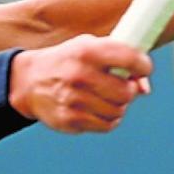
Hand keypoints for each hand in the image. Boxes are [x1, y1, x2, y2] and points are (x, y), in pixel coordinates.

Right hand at [7, 35, 151, 133]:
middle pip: (126, 92)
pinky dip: (109, 119)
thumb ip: (120, 61)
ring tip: (106, 97)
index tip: (143, 68)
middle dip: (128, 90)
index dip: (143, 65)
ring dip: (117, 105)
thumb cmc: (68, 62)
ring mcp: (74, 100)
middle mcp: (80, 74)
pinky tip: (99, 109)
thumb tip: (144, 89)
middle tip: (120, 85)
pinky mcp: (70, 120)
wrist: (29, 82)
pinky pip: (107, 125)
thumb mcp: (89, 49)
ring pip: (118, 111)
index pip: (130, 58)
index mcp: (86, 51)